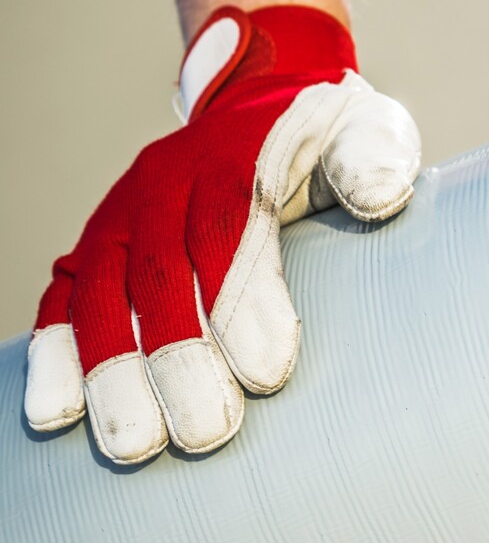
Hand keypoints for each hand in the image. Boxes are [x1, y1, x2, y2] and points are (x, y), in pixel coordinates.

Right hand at [24, 6, 419, 462]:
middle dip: (178, 358)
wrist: (264, 97)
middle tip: (204, 433)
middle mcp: (164, 181)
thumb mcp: (366, 128)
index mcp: (231, 155)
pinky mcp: (97, 242)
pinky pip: (65, 297)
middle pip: (161, 273)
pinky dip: (56, 353)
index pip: (229, 231)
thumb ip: (373, 158)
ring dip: (111, 372)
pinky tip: (53, 413)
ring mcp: (121, 212)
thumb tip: (380, 197)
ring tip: (132, 445)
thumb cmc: (327, 134)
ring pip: (103, 293)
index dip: (243, 302)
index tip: (266, 375)